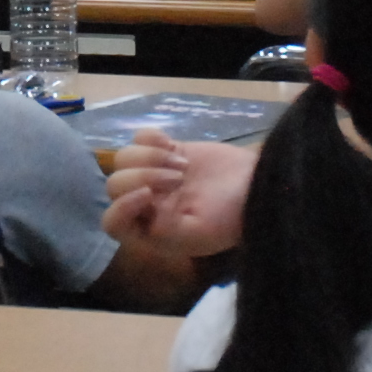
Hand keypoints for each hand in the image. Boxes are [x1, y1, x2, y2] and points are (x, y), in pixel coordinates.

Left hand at [104, 131, 254, 262]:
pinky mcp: (166, 151)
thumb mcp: (201, 234)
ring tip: (182, 164)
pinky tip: (175, 146)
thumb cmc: (232, 216)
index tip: (148, 196)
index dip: (122, 208)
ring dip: (150, 156)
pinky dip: (151, 138)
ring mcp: (154, 175)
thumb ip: (166, 231)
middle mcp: (147, 204)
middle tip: (179, 177)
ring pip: (123, 159)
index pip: (113, 223)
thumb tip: (145, 216)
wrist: (259, 185)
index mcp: (152, 231)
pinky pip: (139, 138)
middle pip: (115, 186)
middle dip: (143, 176)